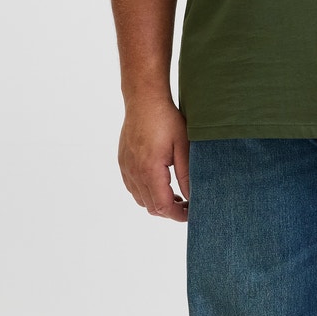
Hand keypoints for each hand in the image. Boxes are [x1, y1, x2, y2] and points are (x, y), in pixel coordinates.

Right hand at [118, 96, 189, 221]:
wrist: (144, 100)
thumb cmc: (166, 119)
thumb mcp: (183, 146)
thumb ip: (187, 175)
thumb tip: (193, 197)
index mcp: (150, 170)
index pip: (163, 207)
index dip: (179, 215)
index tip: (192, 212)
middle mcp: (134, 172)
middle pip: (151, 207)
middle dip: (170, 211)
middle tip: (188, 204)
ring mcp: (126, 168)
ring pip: (141, 200)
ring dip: (158, 203)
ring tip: (176, 195)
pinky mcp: (123, 162)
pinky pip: (133, 188)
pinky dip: (146, 193)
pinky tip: (160, 183)